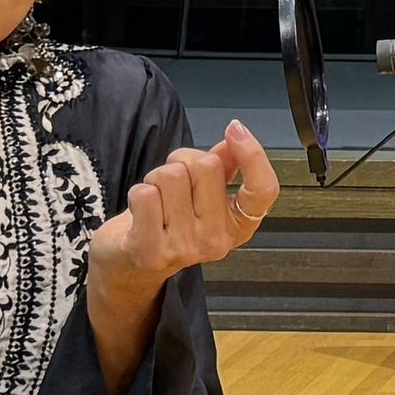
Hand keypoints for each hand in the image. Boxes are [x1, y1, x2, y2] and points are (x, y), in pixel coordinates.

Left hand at [89, 118, 280, 293]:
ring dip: (156, 178)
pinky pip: (145, 194)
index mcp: (238, 225)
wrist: (130, 264)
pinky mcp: (151, 251)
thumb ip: (224, 165)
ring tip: (156, 199)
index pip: (263, 190)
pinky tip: (141, 212)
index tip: (235, 130)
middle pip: (206, 166)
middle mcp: (218, 240)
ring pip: (171, 175)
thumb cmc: (168, 223)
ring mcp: (186, 248)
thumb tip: (236, 135)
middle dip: (182, 162)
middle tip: (173, 184)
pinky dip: (137, 193)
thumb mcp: (203, 195)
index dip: (253, 155)